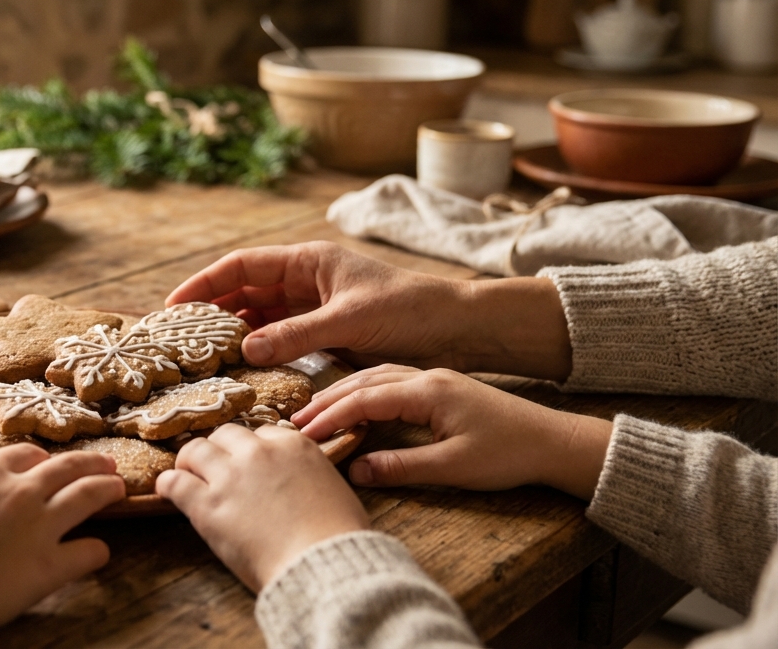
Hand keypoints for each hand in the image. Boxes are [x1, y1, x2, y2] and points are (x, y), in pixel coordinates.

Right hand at [0, 445, 124, 634]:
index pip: (27, 454)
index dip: (42, 459)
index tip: (48, 464)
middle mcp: (20, 491)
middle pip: (68, 467)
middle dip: (91, 463)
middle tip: (107, 466)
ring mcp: (40, 526)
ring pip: (89, 495)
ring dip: (108, 489)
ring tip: (121, 490)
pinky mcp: (50, 565)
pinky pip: (90, 550)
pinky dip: (97, 551)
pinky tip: (98, 552)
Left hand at [156, 424, 368, 591]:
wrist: (324, 565)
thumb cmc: (338, 539)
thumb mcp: (334, 489)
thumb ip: (309, 475)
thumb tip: (300, 485)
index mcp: (294, 446)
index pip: (263, 433)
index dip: (253, 451)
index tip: (248, 464)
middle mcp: (259, 453)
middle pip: (226, 435)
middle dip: (220, 450)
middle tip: (215, 468)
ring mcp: (230, 477)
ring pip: (196, 450)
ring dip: (190, 461)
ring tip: (187, 475)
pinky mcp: (208, 505)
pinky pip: (176, 482)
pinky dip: (168, 484)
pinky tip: (167, 490)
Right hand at [166, 242, 571, 380]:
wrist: (458, 330)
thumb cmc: (411, 311)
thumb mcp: (349, 322)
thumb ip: (295, 334)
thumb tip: (244, 349)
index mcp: (309, 261)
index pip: (242, 266)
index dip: (204, 283)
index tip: (173, 306)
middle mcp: (306, 280)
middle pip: (244, 290)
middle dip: (210, 309)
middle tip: (177, 336)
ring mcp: (314, 307)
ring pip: (259, 316)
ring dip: (232, 332)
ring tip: (200, 354)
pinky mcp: (325, 333)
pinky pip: (280, 338)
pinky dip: (259, 349)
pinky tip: (241, 366)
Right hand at [293, 365, 611, 499]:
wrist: (552, 439)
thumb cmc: (509, 454)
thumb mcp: (454, 467)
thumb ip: (402, 467)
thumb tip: (356, 471)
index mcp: (427, 391)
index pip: (364, 400)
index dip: (331, 417)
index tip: (304, 435)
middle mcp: (426, 377)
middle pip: (363, 382)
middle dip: (327, 401)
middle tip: (295, 421)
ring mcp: (433, 379)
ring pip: (375, 378)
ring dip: (342, 392)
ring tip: (315, 412)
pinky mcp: (440, 386)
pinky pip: (390, 381)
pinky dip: (364, 390)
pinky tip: (354, 401)